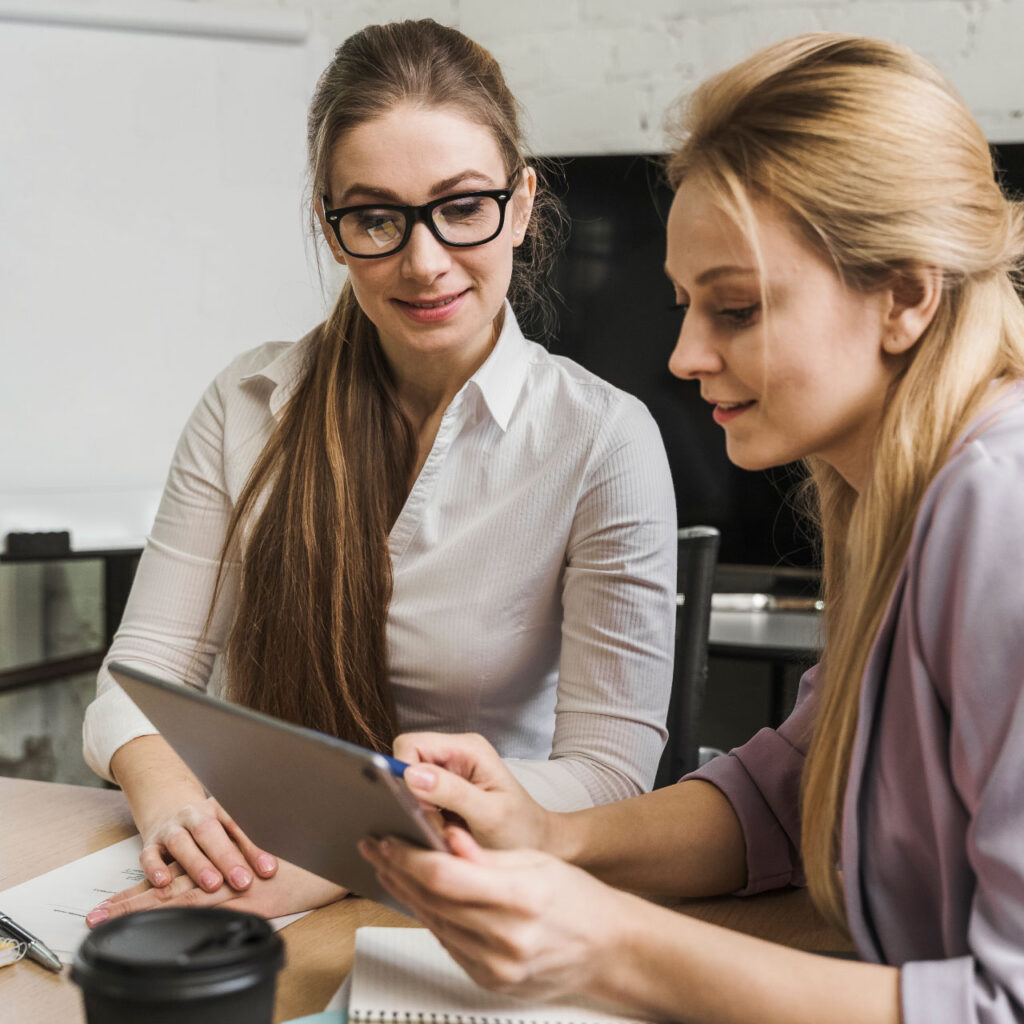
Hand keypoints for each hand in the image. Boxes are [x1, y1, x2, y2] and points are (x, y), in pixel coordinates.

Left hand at [85, 857, 346, 926]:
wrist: (338, 862)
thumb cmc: (310, 865)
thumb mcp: (271, 865)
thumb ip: (243, 871)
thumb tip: (226, 882)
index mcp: (225, 866)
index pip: (178, 877)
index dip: (145, 888)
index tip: (114, 903)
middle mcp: (224, 873)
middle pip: (168, 887)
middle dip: (129, 902)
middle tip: (94, 916)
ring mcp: (234, 885)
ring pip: (177, 895)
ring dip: (138, 908)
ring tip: (103, 919)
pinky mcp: (249, 897)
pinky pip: (205, 904)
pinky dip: (176, 910)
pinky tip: (154, 917)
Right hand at [135, 794, 277, 894]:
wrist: (167, 806)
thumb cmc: (205, 826)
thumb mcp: (227, 830)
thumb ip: (247, 849)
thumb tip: (271, 871)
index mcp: (218, 810)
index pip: (238, 828)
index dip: (254, 849)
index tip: (268, 870)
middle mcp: (193, 816)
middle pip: (209, 833)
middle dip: (227, 858)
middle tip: (243, 881)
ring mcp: (170, 829)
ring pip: (181, 843)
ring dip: (197, 864)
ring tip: (212, 884)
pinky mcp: (150, 845)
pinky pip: (148, 855)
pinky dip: (154, 868)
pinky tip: (164, 881)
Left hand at [360, 828, 632, 1001]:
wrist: (609, 948)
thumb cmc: (578, 899)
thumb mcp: (535, 861)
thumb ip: (485, 855)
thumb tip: (446, 841)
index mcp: (521, 898)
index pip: (445, 877)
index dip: (408, 857)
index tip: (388, 840)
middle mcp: (506, 939)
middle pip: (432, 901)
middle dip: (397, 870)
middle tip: (376, 848)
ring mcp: (496, 967)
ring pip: (433, 924)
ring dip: (406, 894)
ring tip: (389, 868)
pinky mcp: (490, 982)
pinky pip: (448, 945)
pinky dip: (430, 917)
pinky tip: (418, 897)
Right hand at [394, 732, 553, 850]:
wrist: (539, 844)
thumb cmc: (521, 830)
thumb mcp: (490, 814)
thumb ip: (453, 793)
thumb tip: (412, 775)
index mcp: (468, 748)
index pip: (411, 744)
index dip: (404, 774)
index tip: (421, 807)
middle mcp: (456, 753)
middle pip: (406, 761)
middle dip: (410, 795)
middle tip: (435, 824)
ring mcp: (449, 770)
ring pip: (408, 782)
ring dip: (417, 809)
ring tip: (444, 830)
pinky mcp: (445, 790)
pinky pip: (417, 797)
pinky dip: (422, 817)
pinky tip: (443, 831)